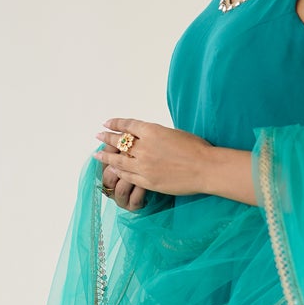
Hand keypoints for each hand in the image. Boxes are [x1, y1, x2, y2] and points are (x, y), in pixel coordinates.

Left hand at [93, 116, 212, 200]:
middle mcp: (144, 147)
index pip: (127, 125)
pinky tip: (112, 168)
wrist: (206, 169)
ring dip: (106, 156)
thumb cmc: (197, 149)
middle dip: (106, 138)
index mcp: (152, 131)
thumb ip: (156, 135)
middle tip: (98, 136)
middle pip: (119, 142)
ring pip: (118, 160)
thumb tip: (145, 137)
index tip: (107, 123)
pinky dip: (118, 171)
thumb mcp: (174, 133)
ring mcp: (144, 165)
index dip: (115, 124)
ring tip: (97, 154)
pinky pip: (127, 175)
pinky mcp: (147, 181)